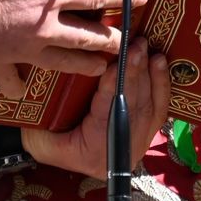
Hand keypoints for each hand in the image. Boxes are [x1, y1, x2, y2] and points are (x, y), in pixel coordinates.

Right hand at [0, 0, 141, 97]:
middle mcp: (44, 28)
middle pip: (87, 37)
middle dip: (111, 40)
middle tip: (128, 44)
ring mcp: (25, 50)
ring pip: (64, 62)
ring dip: (84, 65)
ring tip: (99, 68)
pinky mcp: (1, 64)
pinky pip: (16, 81)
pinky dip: (22, 85)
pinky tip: (25, 88)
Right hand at [21, 39, 169, 178]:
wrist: (55, 152)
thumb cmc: (44, 138)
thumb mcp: (40, 134)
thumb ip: (52, 113)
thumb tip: (58, 77)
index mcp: (94, 154)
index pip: (107, 115)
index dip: (112, 88)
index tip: (115, 62)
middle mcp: (121, 151)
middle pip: (133, 108)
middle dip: (135, 74)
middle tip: (136, 46)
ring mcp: (136, 143)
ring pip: (149, 106)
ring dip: (149, 75)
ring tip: (146, 49)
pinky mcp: (145, 133)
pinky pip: (157, 108)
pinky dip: (160, 84)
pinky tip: (159, 63)